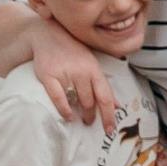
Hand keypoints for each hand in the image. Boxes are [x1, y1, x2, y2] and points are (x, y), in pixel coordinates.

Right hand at [0, 2, 109, 125]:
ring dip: (79, 114)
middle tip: (89, 122)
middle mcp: (82, 73)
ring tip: (78, 119)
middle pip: (90, 102)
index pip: (105, 97)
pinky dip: (63, 109)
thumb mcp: (92, 66)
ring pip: (76, 100)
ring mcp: (65, 74)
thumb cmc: (74, 53)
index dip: (109, 115)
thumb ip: (103, 86)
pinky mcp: (48, 76)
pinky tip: (67, 116)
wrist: (49, 35)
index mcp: (95, 70)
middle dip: (91, 115)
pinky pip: (57, 97)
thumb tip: (118, 105)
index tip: (110, 130)